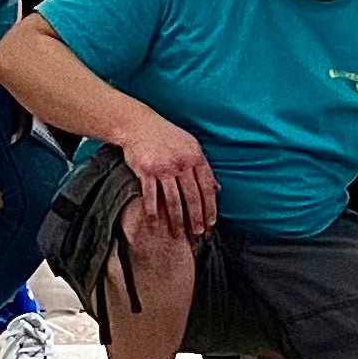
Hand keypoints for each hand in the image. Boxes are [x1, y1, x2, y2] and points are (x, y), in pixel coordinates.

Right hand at [119, 118, 218, 238]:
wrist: (139, 125)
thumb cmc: (167, 136)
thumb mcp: (190, 146)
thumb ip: (202, 167)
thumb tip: (217, 188)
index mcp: (195, 155)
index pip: (207, 186)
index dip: (210, 206)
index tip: (212, 222)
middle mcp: (181, 162)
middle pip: (192, 196)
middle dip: (196, 217)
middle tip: (198, 232)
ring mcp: (163, 167)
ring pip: (173, 200)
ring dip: (177, 220)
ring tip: (179, 233)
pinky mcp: (146, 171)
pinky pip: (151, 197)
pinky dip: (153, 213)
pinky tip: (155, 225)